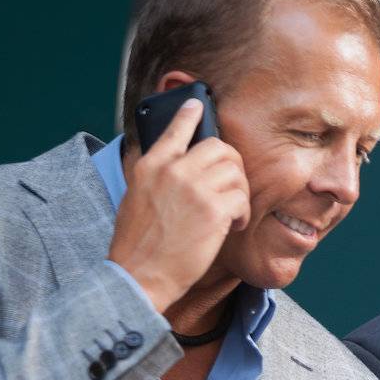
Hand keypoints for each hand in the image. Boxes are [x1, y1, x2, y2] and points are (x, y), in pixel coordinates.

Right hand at [108, 98, 250, 312]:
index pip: (175, 129)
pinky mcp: (213, 210)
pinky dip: (243, 213)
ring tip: (231, 213)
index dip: (190, 115)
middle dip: (233, 166)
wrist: (140, 274)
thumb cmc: (139, 244)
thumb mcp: (137, 198)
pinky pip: (242, 198)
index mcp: (151, 165)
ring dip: (240, 192)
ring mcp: (194, 188)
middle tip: (232, 187)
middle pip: (220, 147)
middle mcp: (172, 170)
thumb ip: (157, 176)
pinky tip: (233, 226)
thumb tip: (179, 164)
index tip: (198, 105)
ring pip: (236, 171)